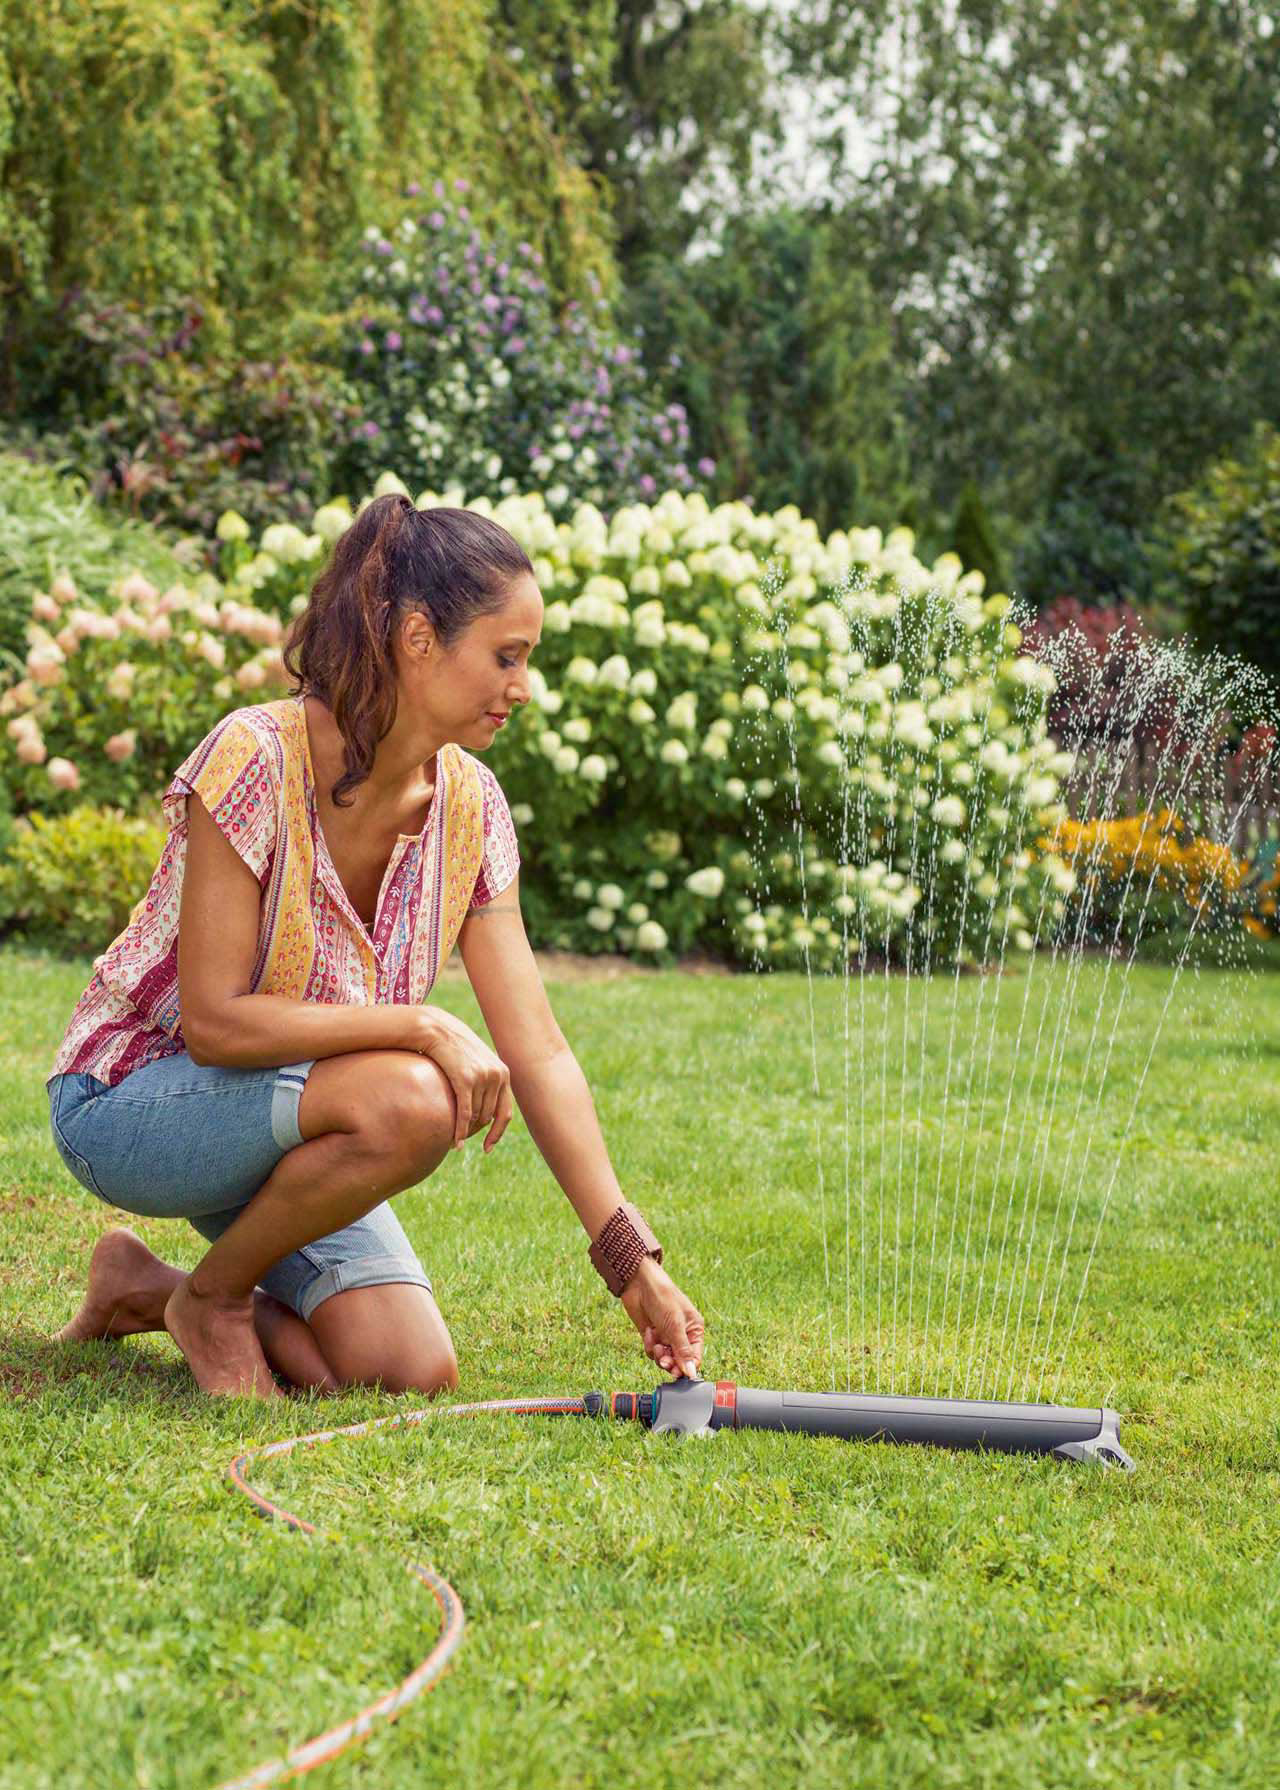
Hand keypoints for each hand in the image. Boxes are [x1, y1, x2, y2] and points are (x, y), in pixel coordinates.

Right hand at [408, 1005, 512, 1152]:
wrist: (438, 1030)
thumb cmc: (455, 1048)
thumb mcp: (478, 1062)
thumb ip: (487, 1081)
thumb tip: (485, 1112)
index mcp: (503, 1073)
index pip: (505, 1112)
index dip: (497, 1132)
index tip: (488, 1147)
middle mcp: (497, 1075)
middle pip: (488, 1116)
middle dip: (476, 1132)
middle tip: (463, 1139)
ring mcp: (482, 1077)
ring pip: (476, 1116)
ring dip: (466, 1131)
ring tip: (455, 1139)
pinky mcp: (465, 1080)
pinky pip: (465, 1114)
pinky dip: (461, 1131)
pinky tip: (456, 1142)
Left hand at [619, 1257, 704, 1380]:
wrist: (639, 1283)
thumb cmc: (662, 1297)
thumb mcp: (675, 1325)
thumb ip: (683, 1351)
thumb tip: (691, 1373)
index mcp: (694, 1330)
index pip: (695, 1357)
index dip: (686, 1367)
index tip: (676, 1372)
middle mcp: (682, 1334)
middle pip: (679, 1361)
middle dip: (670, 1362)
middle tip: (663, 1361)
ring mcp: (666, 1336)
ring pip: (665, 1358)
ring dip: (659, 1354)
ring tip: (656, 1344)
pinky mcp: (652, 1336)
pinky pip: (652, 1351)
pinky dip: (650, 1345)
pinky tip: (649, 1332)